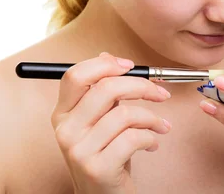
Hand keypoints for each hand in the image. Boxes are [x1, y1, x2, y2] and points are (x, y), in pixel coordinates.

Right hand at [51, 52, 171, 193]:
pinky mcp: (97, 168)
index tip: (131, 66)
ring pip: (124, 114)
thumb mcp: (101, 120)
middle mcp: (65, 130)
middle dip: (142, 86)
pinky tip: (153, 143)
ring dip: (152, 118)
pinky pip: (133, 138)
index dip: (105, 64)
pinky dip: (151, 137)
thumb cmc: (106, 154)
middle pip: (105, 89)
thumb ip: (103, 91)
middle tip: (161, 93)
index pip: (76, 75)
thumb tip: (108, 56)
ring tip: (160, 125)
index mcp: (62, 113)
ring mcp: (79, 150)